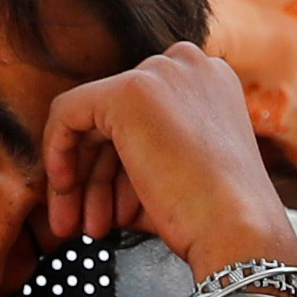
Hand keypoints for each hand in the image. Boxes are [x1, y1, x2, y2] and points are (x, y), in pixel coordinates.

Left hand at [37, 43, 293, 275]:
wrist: (237, 231)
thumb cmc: (215, 219)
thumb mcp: (178, 174)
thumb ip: (139, 158)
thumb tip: (86, 173)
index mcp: (211, 82)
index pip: (146, 116)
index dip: (123, 167)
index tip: (114, 209)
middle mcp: (188, 65)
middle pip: (119, 117)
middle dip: (98, 175)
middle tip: (86, 223)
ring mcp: (159, 73)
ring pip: (92, 119)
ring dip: (83, 178)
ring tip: (80, 227)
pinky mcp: (128, 91)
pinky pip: (69, 112)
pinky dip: (59, 151)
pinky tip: (65, 191)